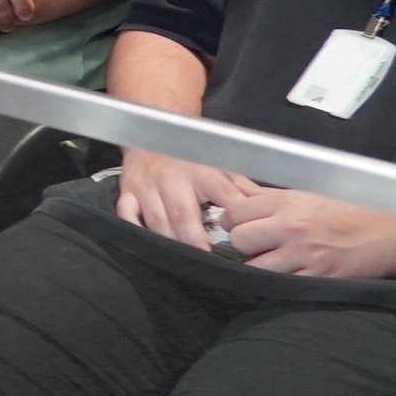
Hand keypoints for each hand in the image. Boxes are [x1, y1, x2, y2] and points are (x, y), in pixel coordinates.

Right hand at [116, 148, 260, 250]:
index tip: (242, 241)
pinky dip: (133, 229)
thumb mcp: (221, 166)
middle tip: (208, 264)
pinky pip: (126, 213)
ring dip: (169, 242)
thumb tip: (269, 208)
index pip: (224, 197)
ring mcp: (148, 186)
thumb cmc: (191, 157)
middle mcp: (174, 179)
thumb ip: (242, 189)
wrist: (153, 131)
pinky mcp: (128, 191)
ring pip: (156, 220)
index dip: (235, 219)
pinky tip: (146, 245)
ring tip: (182, 263)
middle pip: (184, 214)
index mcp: (203, 173)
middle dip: (195, 241)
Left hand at [219, 189, 395, 279]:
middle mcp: (292, 227)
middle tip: (253, 249)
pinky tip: (285, 280)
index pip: (234, 212)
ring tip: (268, 266)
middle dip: (240, 246)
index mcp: (287, 202)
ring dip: (257, 269)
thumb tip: (237, 193)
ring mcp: (305, 255)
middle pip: (238, 240)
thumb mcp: (310, 194)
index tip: (236, 226)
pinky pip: (283, 287)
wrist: (395, 232)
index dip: (230, 221)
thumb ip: (270, 198)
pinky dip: (279, 286)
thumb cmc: (352, 210)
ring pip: (255, 269)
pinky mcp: (320, 278)